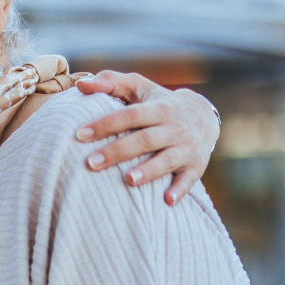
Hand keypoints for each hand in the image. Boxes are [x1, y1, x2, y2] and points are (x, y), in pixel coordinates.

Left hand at [74, 71, 219, 205]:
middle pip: (145, 139)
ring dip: (149, 171)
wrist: (204, 117)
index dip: (106, 124)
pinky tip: (167, 201)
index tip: (80, 135)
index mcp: (159, 108)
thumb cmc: (158, 102)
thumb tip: (80, 85)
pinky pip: (189, 180)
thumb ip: (110, 82)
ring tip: (128, 180)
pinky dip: (180, 190)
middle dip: (118, 151)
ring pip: (167, 159)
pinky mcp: (196, 166)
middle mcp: (175, 127)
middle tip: (91, 163)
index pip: (130, 115)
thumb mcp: (139, 87)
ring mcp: (187, 148)